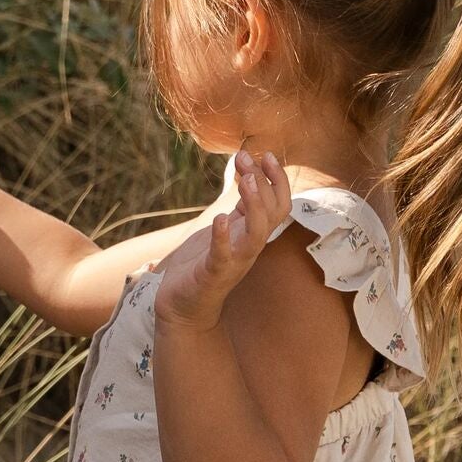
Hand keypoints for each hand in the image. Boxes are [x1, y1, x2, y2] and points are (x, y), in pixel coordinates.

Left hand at [153, 149, 290, 330]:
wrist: (181, 308)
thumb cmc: (201, 266)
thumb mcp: (225, 230)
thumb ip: (240, 208)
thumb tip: (250, 175)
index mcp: (252, 234)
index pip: (280, 203)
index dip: (277, 178)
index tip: (264, 153)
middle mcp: (249, 247)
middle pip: (274, 212)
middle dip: (265, 181)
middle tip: (245, 157)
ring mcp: (233, 262)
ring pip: (257, 234)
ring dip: (255, 206)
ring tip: (246, 180)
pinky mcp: (211, 274)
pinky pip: (223, 256)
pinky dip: (223, 238)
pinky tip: (220, 219)